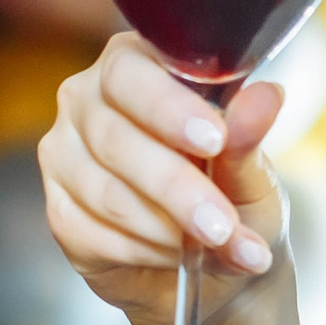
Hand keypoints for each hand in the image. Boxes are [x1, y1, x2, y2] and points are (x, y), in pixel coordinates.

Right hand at [40, 32, 288, 324]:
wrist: (211, 259)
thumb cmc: (233, 193)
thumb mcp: (252, 168)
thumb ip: (248, 136)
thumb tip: (267, 97)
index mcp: (135, 65)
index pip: (130, 72)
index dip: (168, 107)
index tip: (214, 140)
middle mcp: (87, 101)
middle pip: (115, 138)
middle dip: (175, 187)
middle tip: (221, 224)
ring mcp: (64, 155)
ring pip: (105, 193)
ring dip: (167, 228)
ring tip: (217, 244)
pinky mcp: (59, 210)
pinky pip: (91, 234)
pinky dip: (144, 251)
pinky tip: (177, 256)